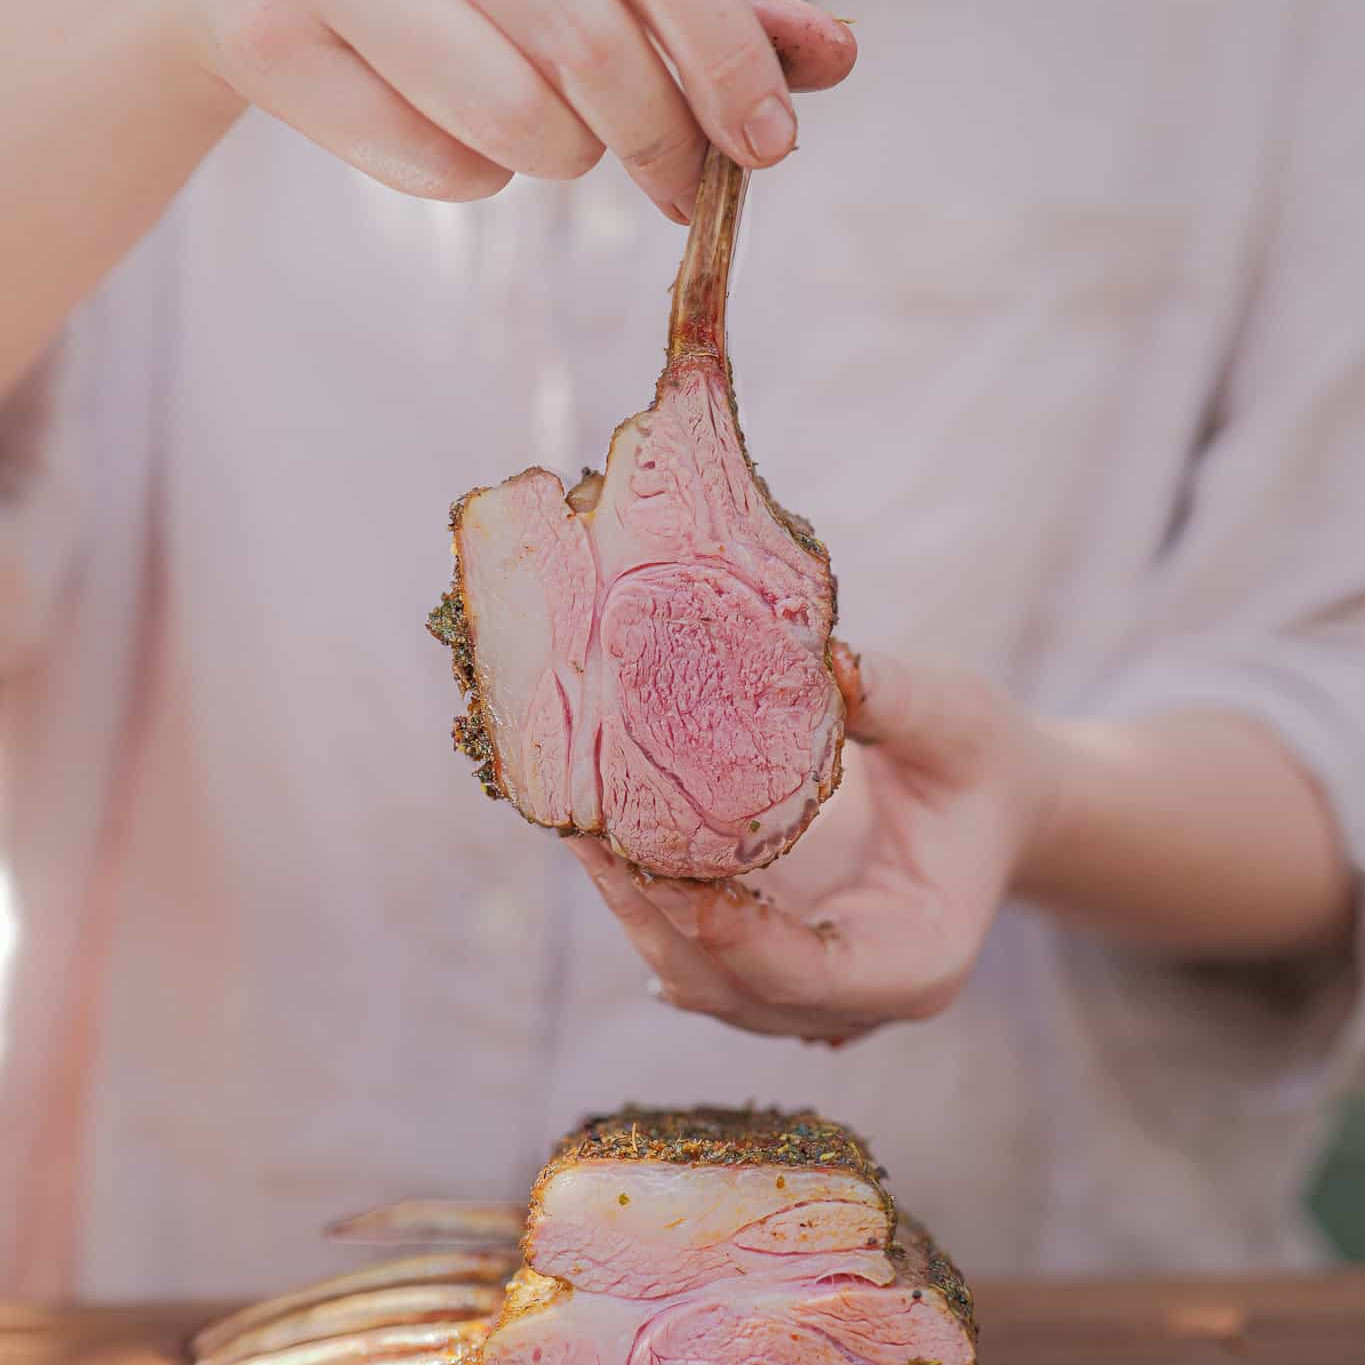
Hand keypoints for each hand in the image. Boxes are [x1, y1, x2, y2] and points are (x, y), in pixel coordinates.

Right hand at [167, 0, 856, 218]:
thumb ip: (702, 3)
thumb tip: (830, 57)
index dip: (729, 54)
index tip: (768, 139)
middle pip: (588, 50)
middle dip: (661, 138)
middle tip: (683, 180)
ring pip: (519, 127)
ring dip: (566, 155)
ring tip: (549, 122)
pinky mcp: (270, 47)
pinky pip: (441, 172)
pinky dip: (481, 177)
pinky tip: (462, 124)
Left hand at [569, 651, 1060, 1041]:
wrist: (990, 802)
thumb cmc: (980, 762)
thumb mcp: (956, 718)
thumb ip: (891, 698)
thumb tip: (818, 660)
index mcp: (919, 958)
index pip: (809, 975)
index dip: (728, 932)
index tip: (659, 863)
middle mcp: (860, 998)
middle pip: (733, 990)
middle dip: (652, 916)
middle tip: (587, 831)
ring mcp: (811, 991)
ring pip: (700, 983)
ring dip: (636, 913)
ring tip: (581, 832)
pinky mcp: (773, 961)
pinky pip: (696, 956)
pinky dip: (650, 908)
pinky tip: (605, 847)